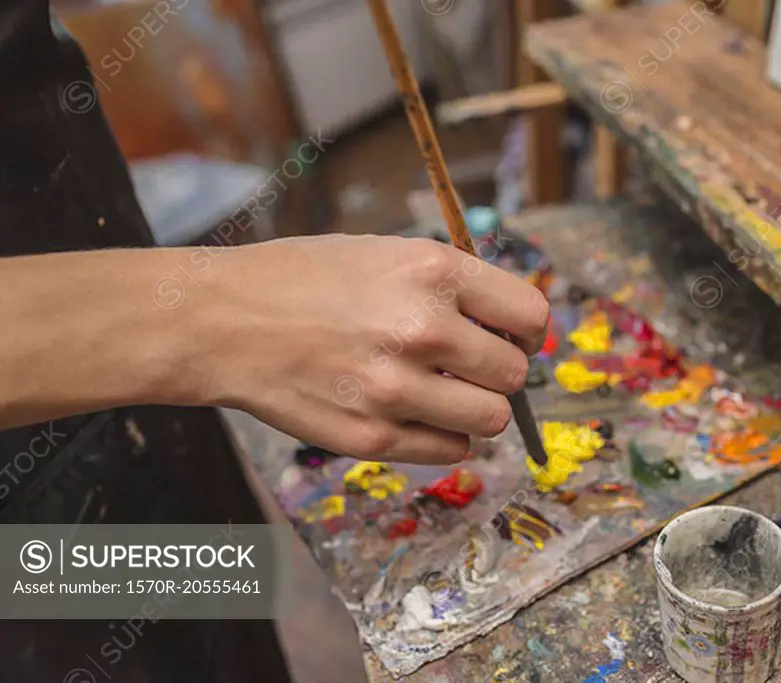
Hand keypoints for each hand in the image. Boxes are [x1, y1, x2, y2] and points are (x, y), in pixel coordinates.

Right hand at [200, 235, 548, 464]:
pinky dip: (446, 437)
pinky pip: (450, 450)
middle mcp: (422, 329)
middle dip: (499, 371)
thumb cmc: (302, 280)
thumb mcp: (384, 252)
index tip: (515, 337)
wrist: (222, 322)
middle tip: (470, 367)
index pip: (530, 315)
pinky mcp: (371, 436)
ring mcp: (395, 388)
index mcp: (432, 271)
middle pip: (514, 374)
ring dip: (477, 409)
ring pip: (491, 419)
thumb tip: (508, 323)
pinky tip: (419, 415)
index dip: (528, 330)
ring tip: (446, 394)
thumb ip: (450, 285)